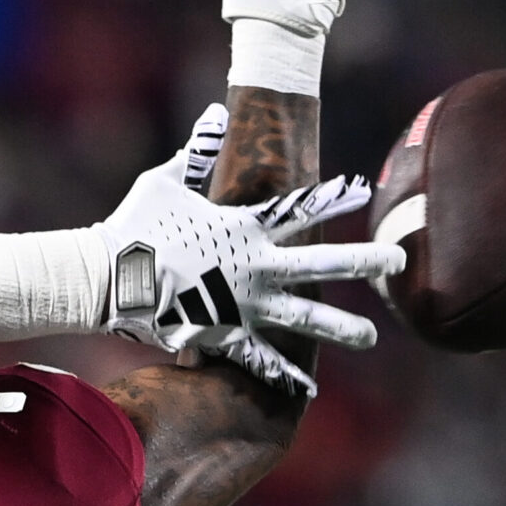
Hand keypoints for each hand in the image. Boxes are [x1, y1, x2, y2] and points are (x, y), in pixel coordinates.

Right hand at [99, 106, 399, 395]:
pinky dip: (280, 375)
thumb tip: (217, 115)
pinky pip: (258, 358)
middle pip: (321, 265)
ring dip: (339, 327)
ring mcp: (243, 305)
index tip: (361, 192)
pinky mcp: (223, 335)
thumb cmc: (134, 225)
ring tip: (371, 337)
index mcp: (244, 228)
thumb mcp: (165, 181)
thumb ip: (198, 152)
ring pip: (302, 319)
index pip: (299, 210)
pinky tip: (308, 390)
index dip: (332, 200)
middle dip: (363, 261)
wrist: (107, 278)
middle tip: (399, 260)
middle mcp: (255, 268)